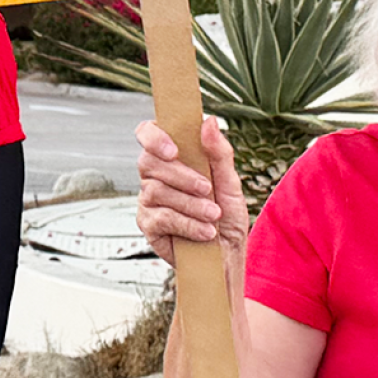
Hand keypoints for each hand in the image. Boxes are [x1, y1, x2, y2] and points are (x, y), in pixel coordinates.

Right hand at [135, 116, 248, 266]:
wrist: (226, 256)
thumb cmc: (226, 217)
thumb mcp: (230, 183)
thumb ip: (219, 152)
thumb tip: (208, 120)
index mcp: (172, 158)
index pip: (147, 133)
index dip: (154, 137)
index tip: (174, 150)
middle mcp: (154, 176)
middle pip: (148, 162)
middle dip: (181, 176)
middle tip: (207, 189)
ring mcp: (148, 200)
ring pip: (157, 191)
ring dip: (190, 204)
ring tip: (213, 216)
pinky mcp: (148, 225)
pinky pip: (161, 217)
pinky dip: (187, 224)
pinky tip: (205, 232)